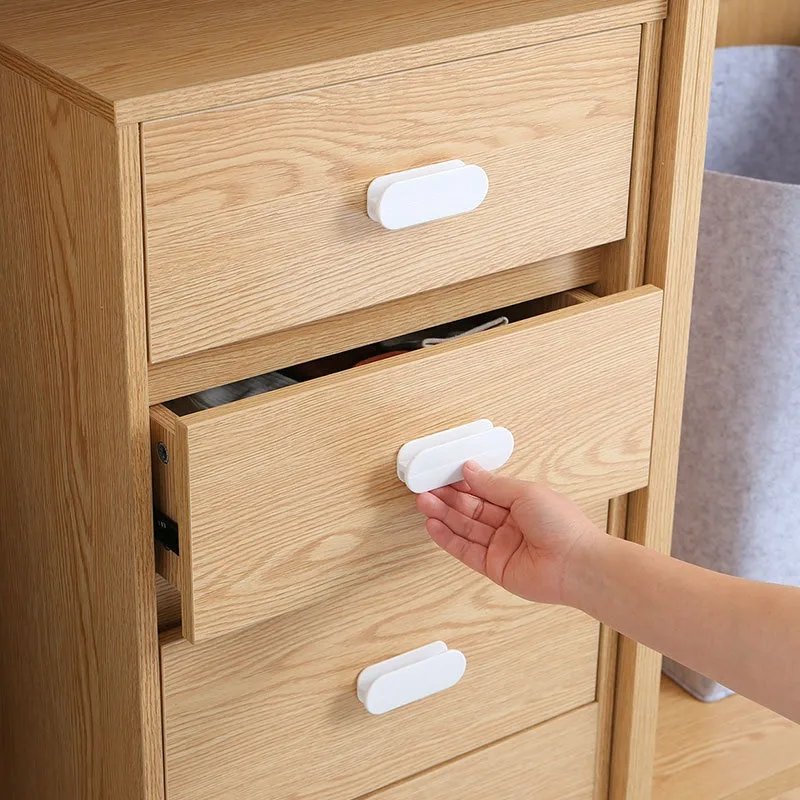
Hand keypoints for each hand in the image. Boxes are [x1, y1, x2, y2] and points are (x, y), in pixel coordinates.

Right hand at [416, 461, 602, 604]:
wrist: (577, 564)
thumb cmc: (562, 524)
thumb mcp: (525, 492)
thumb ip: (492, 484)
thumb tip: (469, 469)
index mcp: (521, 502)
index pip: (484, 490)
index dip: (462, 483)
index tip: (441, 474)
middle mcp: (510, 524)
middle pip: (471, 509)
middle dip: (448, 498)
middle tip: (425, 489)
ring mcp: (501, 546)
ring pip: (466, 528)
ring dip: (443, 515)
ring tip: (423, 503)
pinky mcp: (495, 567)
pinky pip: (466, 551)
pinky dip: (448, 538)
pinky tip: (433, 526)